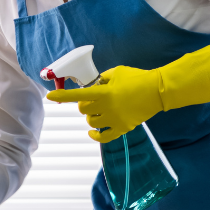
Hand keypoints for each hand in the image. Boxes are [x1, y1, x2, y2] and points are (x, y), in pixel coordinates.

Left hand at [45, 44, 209, 143]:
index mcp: (104, 92)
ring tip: (99, 111)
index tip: (50, 97)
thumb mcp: (116, 72)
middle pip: (83, 110)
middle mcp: (107, 107)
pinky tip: (92, 132)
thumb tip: (92, 85)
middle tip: (92, 100)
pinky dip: (95, 136)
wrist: (159, 90)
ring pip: (91, 122)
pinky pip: (104, 137)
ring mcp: (115, 119)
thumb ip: (102, 79)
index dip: (62, 97)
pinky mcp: (123, 128)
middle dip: (84, 105)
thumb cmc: (138, 78)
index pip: (77, 95)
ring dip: (91, 117)